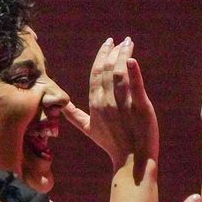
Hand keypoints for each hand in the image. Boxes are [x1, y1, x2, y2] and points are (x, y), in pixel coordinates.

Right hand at [63, 37, 158, 170]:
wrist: (132, 161)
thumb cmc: (112, 145)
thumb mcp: (89, 129)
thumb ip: (74, 115)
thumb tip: (60, 106)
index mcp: (95, 103)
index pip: (96, 73)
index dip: (101, 56)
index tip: (108, 43)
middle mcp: (106, 101)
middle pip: (107, 69)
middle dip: (113, 51)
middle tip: (121, 40)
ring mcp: (123, 104)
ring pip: (120, 73)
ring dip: (124, 55)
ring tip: (129, 43)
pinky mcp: (141, 107)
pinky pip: (135, 86)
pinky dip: (133, 72)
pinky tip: (133, 59)